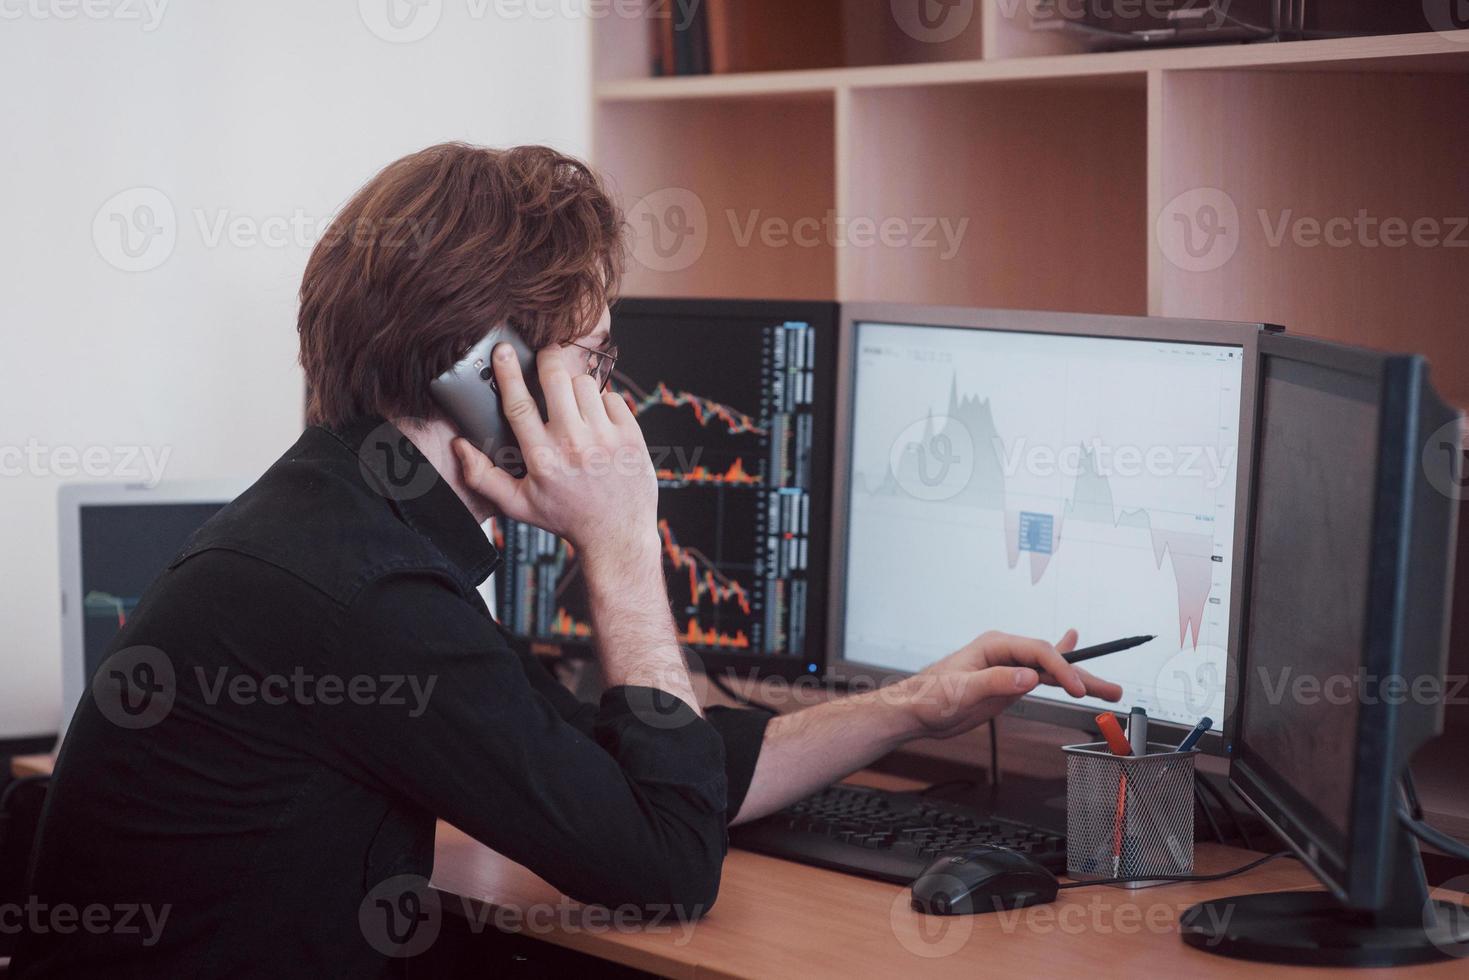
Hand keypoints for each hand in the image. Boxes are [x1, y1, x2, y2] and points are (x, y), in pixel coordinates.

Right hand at [453, 344, 657, 559]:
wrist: (616, 534)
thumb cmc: (567, 517)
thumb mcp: (519, 505)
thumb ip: (483, 477)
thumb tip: (459, 447)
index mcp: (542, 458)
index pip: (519, 403)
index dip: (508, 372)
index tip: (503, 351)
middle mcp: (573, 444)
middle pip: (555, 379)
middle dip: (548, 361)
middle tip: (545, 360)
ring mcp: (605, 438)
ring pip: (584, 383)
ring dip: (575, 386)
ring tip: (572, 405)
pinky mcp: (630, 435)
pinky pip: (611, 396)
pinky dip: (602, 402)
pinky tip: (597, 421)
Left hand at [903, 630, 1122, 738]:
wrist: (916, 711)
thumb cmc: (930, 696)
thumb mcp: (962, 691)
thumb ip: (996, 682)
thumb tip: (1029, 676)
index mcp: (995, 645)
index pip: (1038, 652)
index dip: (1061, 669)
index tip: (1076, 690)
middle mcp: (1005, 653)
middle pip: (1051, 660)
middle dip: (1082, 674)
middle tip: (1110, 689)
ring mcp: (1008, 668)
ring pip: (1051, 672)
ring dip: (1079, 680)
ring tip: (1108, 690)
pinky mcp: (1008, 683)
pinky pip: (1041, 677)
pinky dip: (1060, 675)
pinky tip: (1074, 657)